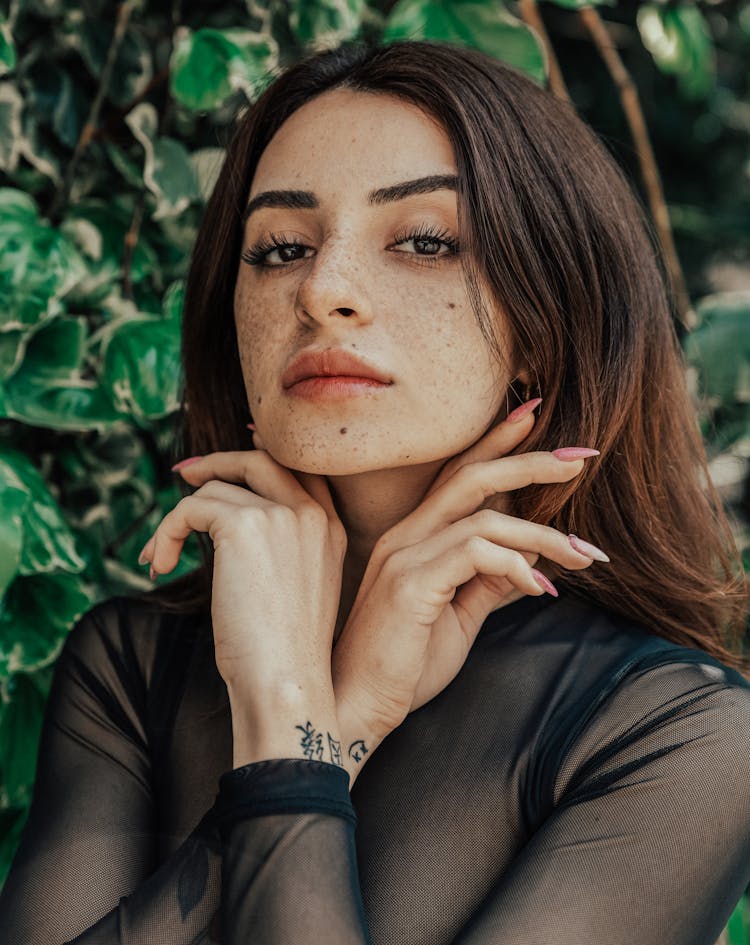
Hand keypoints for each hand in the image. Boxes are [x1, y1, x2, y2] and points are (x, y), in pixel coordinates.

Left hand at [137, 450, 346, 697]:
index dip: (262, 455)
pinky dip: (165, 533)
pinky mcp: (243, 525)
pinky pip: (189, 508)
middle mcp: (311, 514)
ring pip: (213, 489)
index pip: (298, 470)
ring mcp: (281, 515)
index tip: (231, 457)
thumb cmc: (284, 655)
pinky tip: (160, 566)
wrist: (286, 683)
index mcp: (330, 529)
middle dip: (216, 462)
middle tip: (183, 475)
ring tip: (160, 557)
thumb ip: (280, 550)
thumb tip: (230, 523)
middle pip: (259, 460)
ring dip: (176, 520)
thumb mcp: (298, 591)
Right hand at [331, 412, 606, 745]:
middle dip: (528, 460)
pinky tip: (541, 586)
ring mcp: (404, 556)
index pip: (458, 476)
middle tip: (581, 455)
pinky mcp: (410, 584)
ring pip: (482, 516)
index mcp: (413, 538)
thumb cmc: (403, 666)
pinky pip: (474, 553)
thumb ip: (489, 584)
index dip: (496, 443)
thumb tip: (532, 563)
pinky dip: (515, 563)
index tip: (535, 417)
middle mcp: (405, 536)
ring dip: (544, 533)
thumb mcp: (457, 617)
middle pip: (470, 477)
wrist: (357, 709)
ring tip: (586, 555)